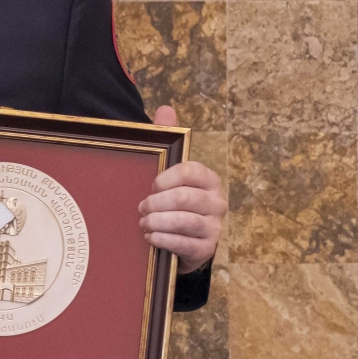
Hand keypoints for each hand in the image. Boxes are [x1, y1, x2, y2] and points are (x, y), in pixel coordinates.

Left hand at [142, 106, 224, 271]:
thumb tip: (166, 109)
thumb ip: (167, 140)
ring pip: (185, 221)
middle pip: (186, 198)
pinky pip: (184, 243)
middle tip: (141, 207)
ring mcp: (214, 227)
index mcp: (208, 179)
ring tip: (143, 223)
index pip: (192, 171)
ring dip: (158, 221)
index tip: (151, 184)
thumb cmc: (173, 203)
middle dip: (158, 202)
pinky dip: (163, 240)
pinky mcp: (206, 249)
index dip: (168, 178)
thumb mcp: (169, 173)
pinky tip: (149, 237)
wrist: (183, 243)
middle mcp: (216, 201)